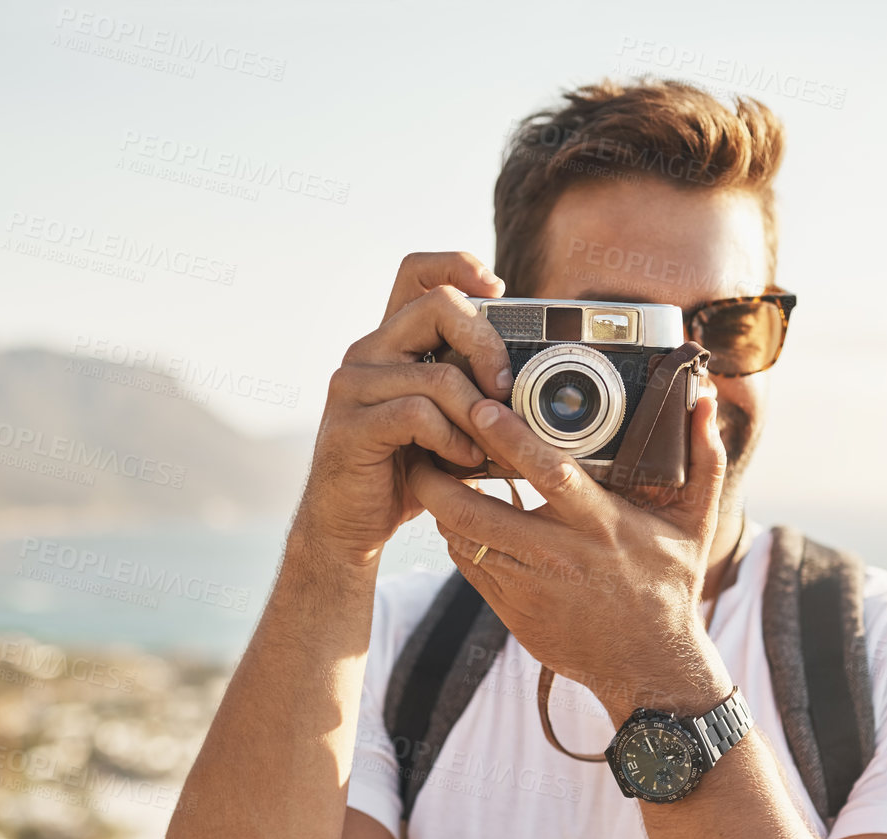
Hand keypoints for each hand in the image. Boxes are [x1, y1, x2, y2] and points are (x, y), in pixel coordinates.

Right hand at [293, 251, 510, 568]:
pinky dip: (453, 440)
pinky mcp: (350, 425)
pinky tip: (462, 461)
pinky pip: (418, 414)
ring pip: (437, 373)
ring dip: (478, 414)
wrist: (351, 526)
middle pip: (437, 305)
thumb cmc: (406, 472)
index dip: (458, 264)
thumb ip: (473, 391)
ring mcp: (353, 386)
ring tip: (489, 447)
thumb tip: (535, 380)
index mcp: (392, 343)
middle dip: (487, 346)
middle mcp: (367, 352)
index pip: (417, 272)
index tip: (497, 289)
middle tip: (506, 390)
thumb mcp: (449, 423)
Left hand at [405, 392, 734, 724]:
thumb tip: (706, 402)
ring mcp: (531, 587)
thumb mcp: (696, 524)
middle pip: (481, 513)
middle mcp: (561, 555)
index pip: (549, 473)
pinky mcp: (513, 612)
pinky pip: (470, 568)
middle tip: (421, 443)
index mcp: (602, 525)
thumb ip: (703, 460)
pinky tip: (451, 517)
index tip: (480, 408)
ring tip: (427, 472)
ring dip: (440, 507)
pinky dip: (456, 538)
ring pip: (465, 541)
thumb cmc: (670, 587)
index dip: (510, 439)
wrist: (650, 667)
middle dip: (441, 479)